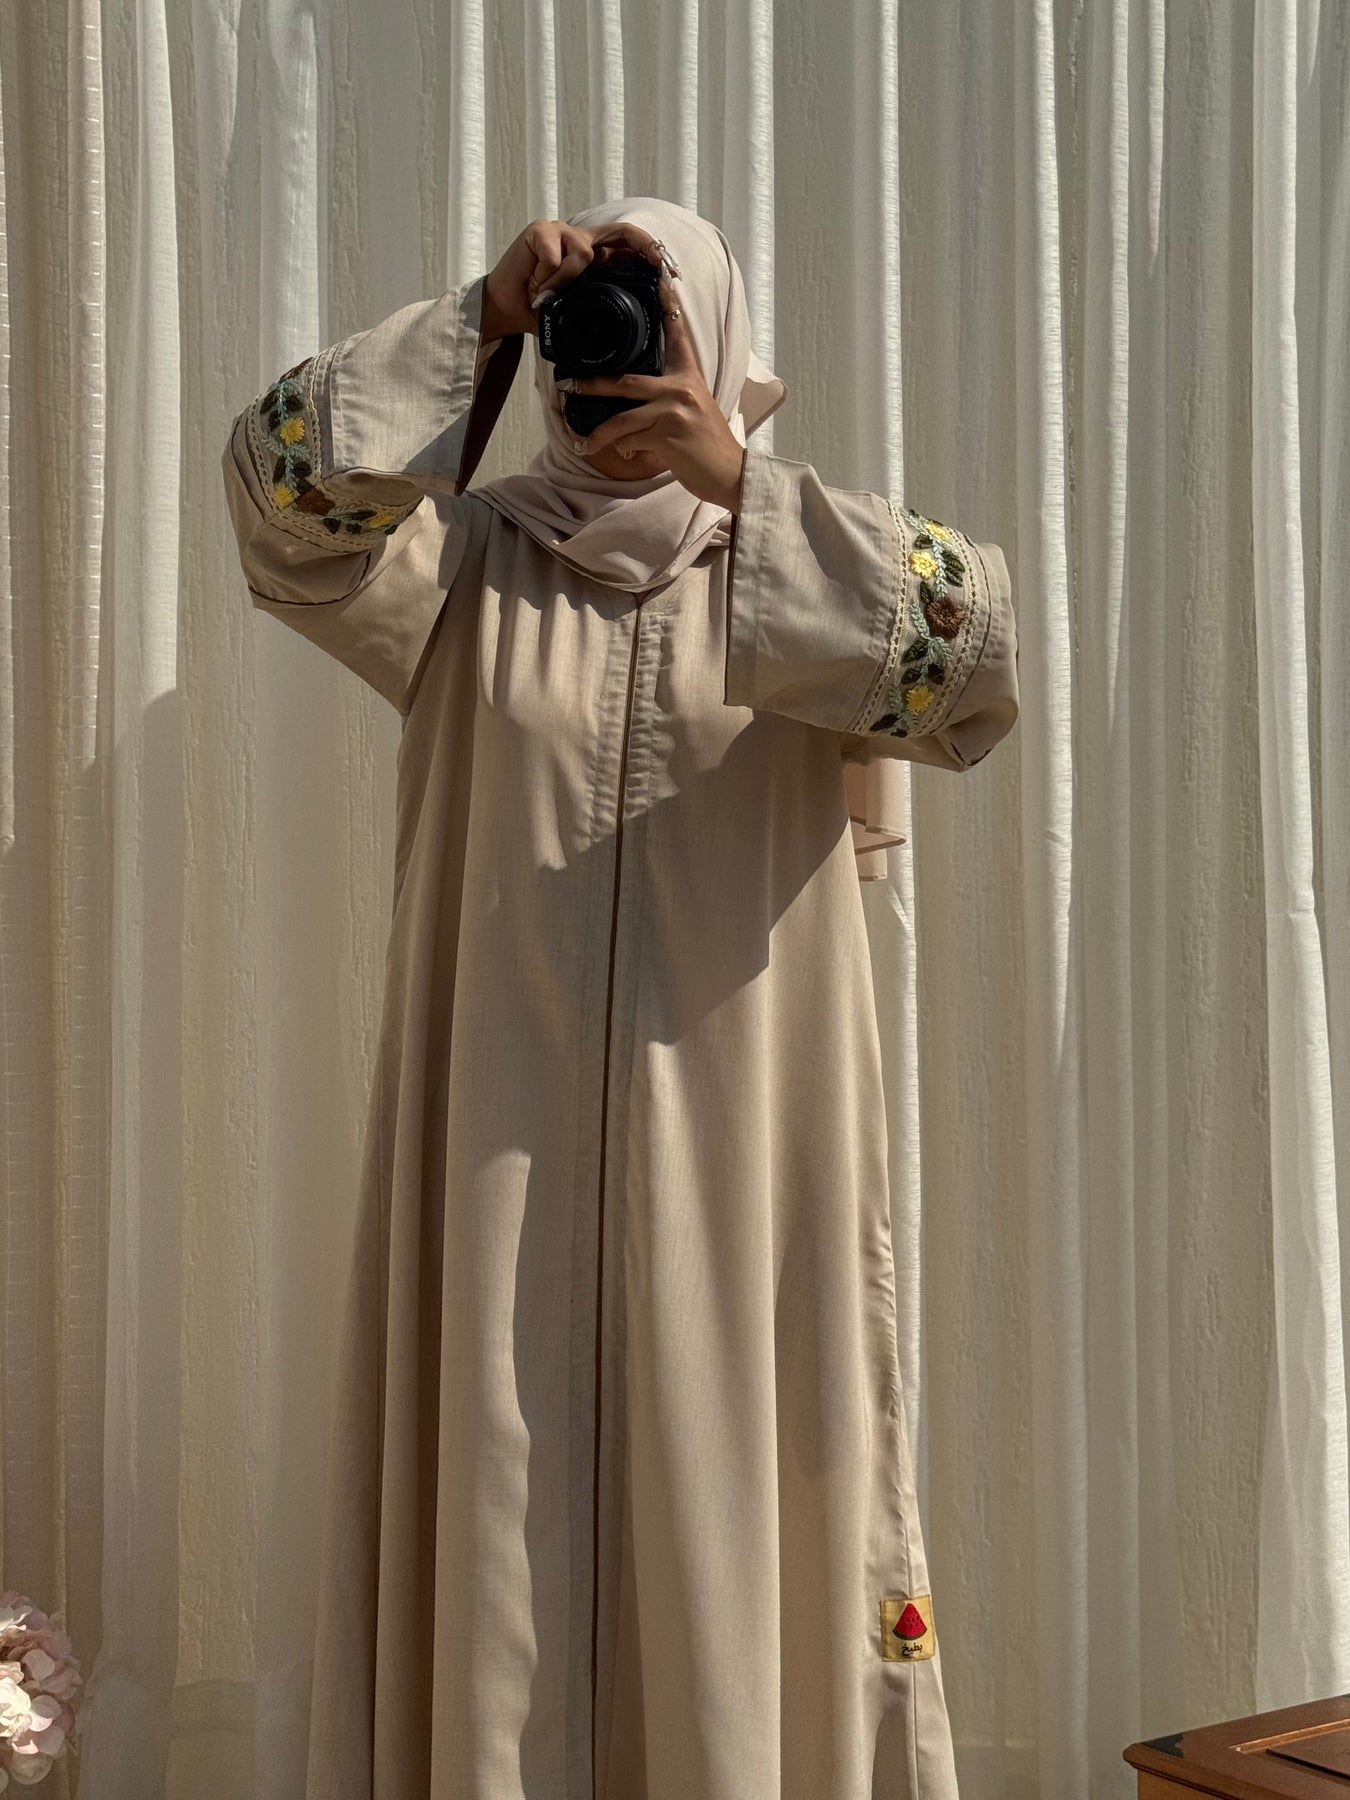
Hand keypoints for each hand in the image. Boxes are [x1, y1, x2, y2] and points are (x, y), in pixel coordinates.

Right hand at [483, 217, 674, 339]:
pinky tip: (534, 288)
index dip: (650, 253)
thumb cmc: (539, 311)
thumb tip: (633, 323)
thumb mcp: (576, 311)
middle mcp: (580, 238)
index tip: (669, 273)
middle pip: (622, 231)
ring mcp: (560, 230)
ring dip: (566, 282)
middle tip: (658, 264)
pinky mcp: (539, 231)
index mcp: (593, 256)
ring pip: (583, 252)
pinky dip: (547, 279)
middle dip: (645, 245)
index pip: (627, 245)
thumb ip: (598, 305)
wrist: (504, 312)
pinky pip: (555, 256)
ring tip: (545, 297)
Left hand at [568, 274, 747, 513]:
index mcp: (688, 375)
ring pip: (622, 419)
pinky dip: (620, 449)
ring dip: (599, 433)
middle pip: (626, 382)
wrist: (728, 473)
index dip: (666, 304)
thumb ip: (666, 399)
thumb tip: (628, 411)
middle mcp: (681, 388)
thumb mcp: (693, 409)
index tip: (659, 276)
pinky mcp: (668, 436)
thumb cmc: (707, 444)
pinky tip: (616, 455)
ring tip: (583, 439)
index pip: (675, 333)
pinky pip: (631, 440)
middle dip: (592, 386)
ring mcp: (674, 411)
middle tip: (566, 385)